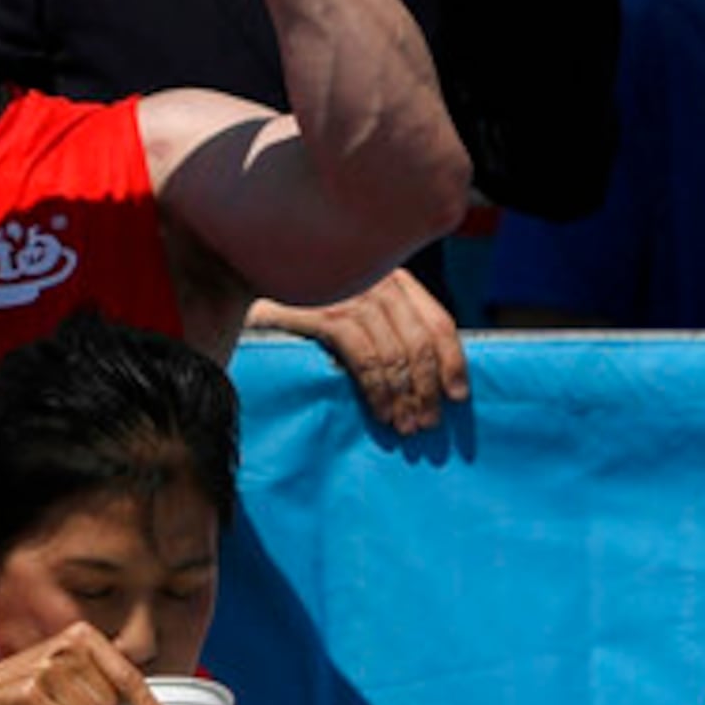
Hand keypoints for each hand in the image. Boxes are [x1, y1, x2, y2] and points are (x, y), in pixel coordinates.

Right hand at [248, 271, 464, 438]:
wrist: (245, 281)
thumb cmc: (305, 306)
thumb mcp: (355, 308)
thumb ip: (388, 327)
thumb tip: (425, 374)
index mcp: (393, 278)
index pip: (439, 321)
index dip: (453, 362)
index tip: (458, 395)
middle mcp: (378, 281)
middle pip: (421, 342)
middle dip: (428, 389)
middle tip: (428, 423)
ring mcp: (352, 294)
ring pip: (395, 355)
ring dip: (404, 397)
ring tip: (405, 426)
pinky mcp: (325, 312)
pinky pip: (365, 359)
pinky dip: (378, 391)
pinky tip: (382, 413)